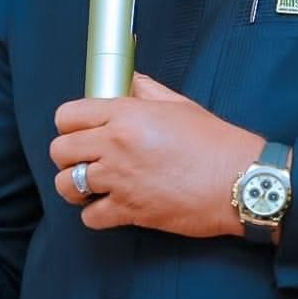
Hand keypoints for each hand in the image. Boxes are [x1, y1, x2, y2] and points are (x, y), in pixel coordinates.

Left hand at [49, 73, 262, 237]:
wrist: (238, 180)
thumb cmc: (214, 142)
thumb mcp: (179, 105)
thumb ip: (147, 90)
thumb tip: (130, 81)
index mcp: (126, 114)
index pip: (67, 115)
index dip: (70, 123)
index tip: (79, 130)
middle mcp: (116, 145)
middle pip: (59, 149)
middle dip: (68, 155)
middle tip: (86, 158)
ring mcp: (120, 179)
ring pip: (66, 185)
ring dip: (75, 185)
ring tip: (93, 184)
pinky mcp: (129, 211)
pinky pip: (89, 217)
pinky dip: (96, 214)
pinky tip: (111, 205)